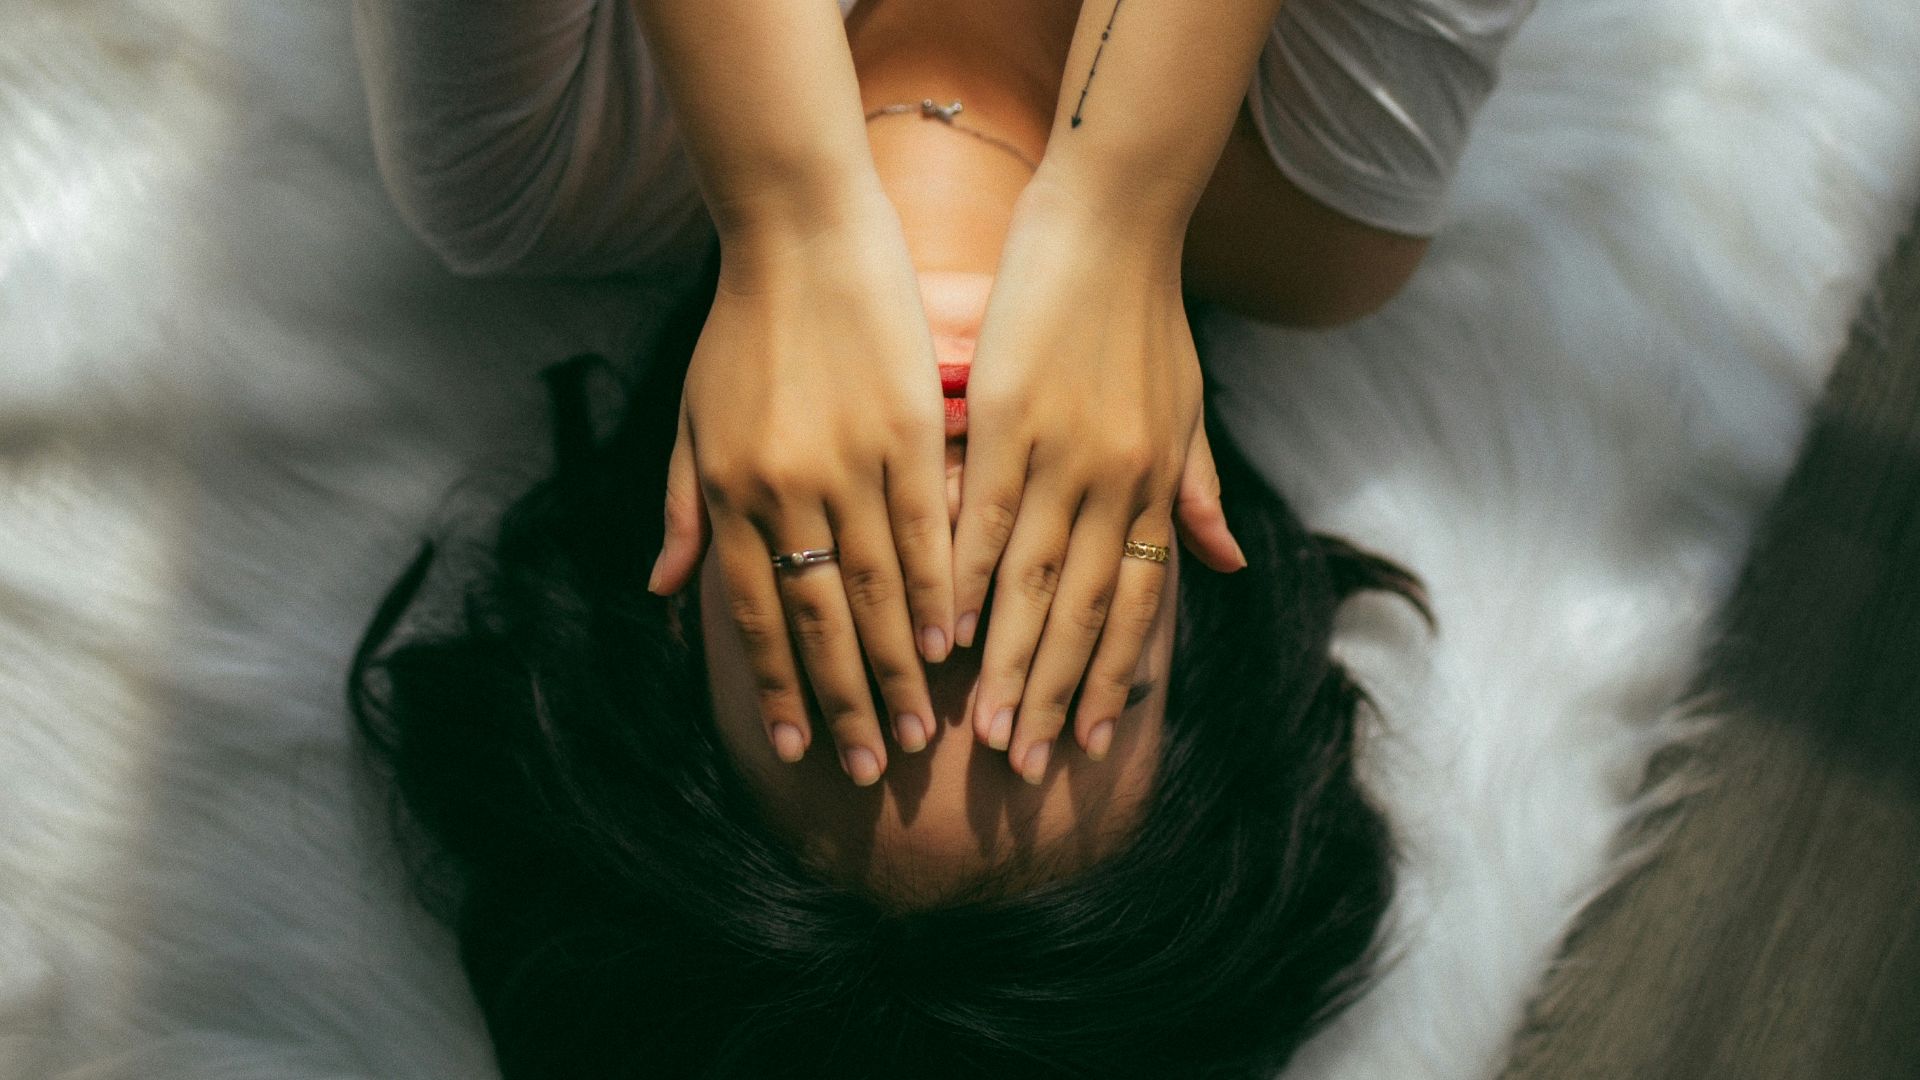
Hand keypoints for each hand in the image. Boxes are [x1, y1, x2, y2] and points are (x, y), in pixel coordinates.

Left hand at [648, 200, 952, 785]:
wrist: (799, 234)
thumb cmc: (740, 329)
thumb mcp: (691, 420)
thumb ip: (683, 509)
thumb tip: (667, 595)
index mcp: (729, 491)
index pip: (751, 614)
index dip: (774, 684)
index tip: (793, 747)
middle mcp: (784, 489)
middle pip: (818, 619)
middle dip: (843, 701)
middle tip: (872, 769)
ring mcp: (849, 462)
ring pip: (877, 588)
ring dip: (898, 665)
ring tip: (921, 728)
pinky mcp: (906, 431)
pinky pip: (925, 528)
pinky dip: (939, 590)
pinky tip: (954, 640)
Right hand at [956, 185, 1245, 784]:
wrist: (1115, 218)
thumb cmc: (1147, 312)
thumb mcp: (1188, 408)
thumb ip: (1200, 490)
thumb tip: (1228, 566)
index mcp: (1156, 484)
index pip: (1135, 605)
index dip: (1112, 678)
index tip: (1090, 744)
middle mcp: (1117, 484)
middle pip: (1084, 612)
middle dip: (1055, 696)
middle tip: (1027, 768)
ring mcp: (1063, 454)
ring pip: (1033, 583)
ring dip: (1006, 662)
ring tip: (980, 730)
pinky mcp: (1010, 419)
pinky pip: (983, 516)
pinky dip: (963, 577)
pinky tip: (940, 628)